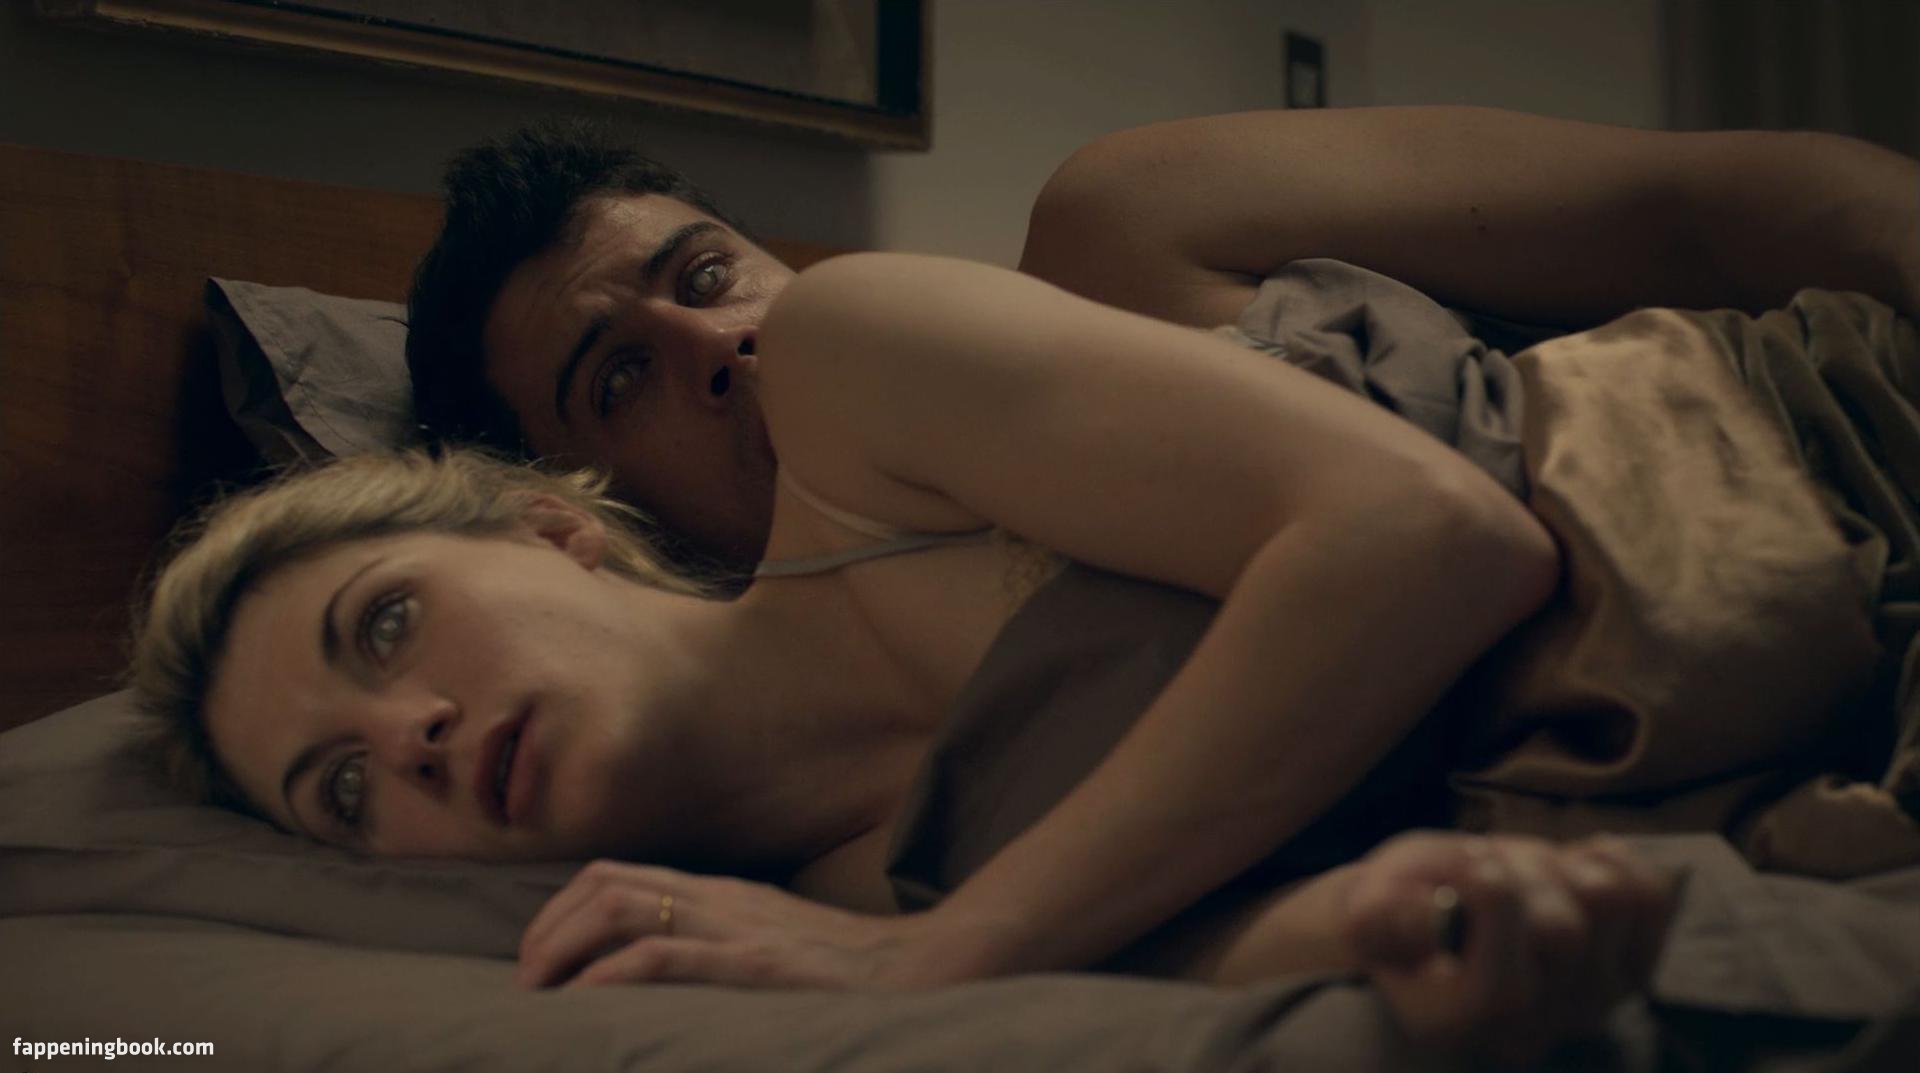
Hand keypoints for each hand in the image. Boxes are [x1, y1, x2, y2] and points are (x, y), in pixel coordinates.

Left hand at [516, 859, 965, 990]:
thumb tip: (664, 975)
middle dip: (547, 929)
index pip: (620, 876)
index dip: (562, 910)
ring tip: (539, 991)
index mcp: (722, 894)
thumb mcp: (775, 943)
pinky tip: (584, 1000)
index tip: (539, 961)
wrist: (926, 968)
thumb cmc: (852, 970)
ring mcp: (735, 928)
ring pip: (621, 907)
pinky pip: (664, 956)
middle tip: (526, 983)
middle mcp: (719, 899)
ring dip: (563, 947)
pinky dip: (610, 974)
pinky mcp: (753, 965)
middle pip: (605, 884)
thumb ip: (724, 947)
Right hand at [1339, 832, 1679, 1067]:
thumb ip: (1382, 918)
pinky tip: (1575, 859)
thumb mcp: (1365, 906)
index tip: (1466, 861)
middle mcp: (1530, 1032)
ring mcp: (1586, 1008)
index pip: (1504, 978)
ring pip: (1608, 901)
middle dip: (1522, 870)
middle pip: (1562, 929)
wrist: (1429, 926)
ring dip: (1561, 863)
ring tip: (1522, 871)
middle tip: (1486, 863)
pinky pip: (1651, 899)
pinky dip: (1616, 860)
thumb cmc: (1392, 912)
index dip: (1489, 893)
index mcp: (1456, 1023)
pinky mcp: (1627, 975)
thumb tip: (1429, 920)